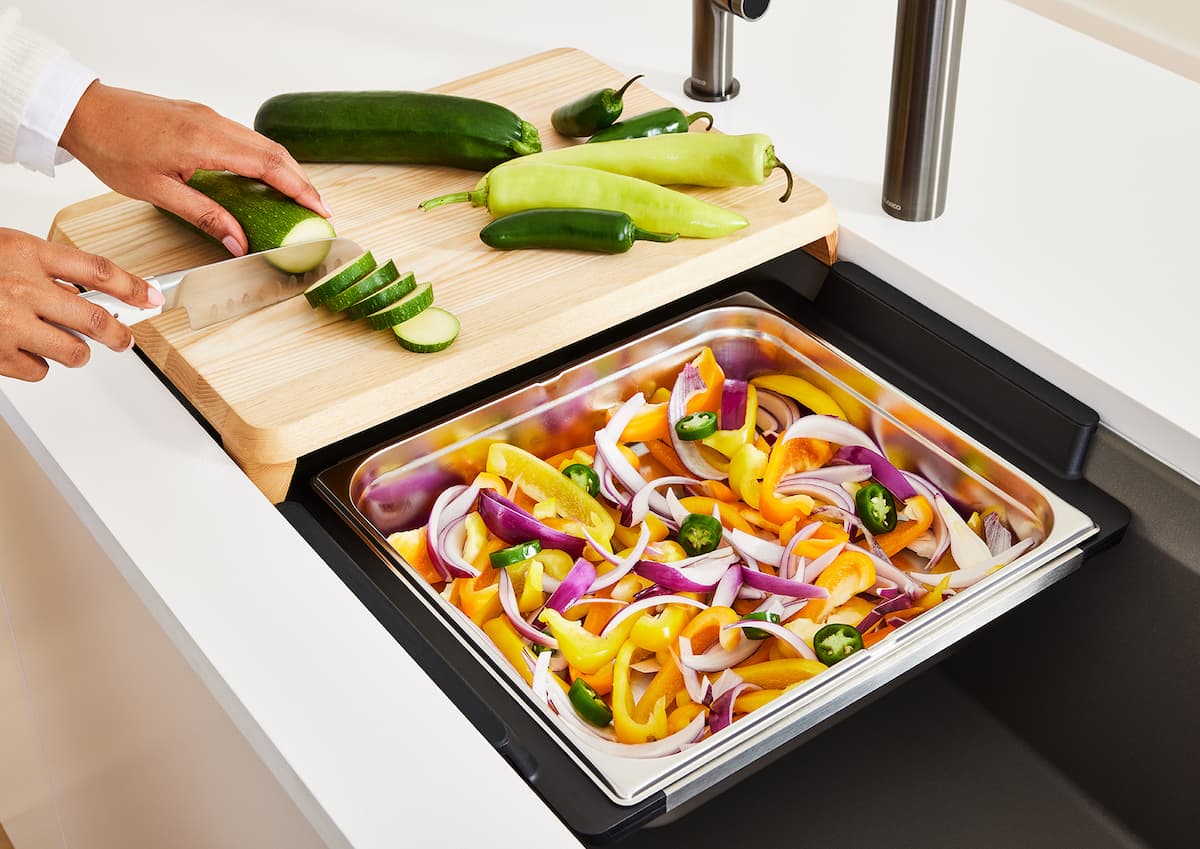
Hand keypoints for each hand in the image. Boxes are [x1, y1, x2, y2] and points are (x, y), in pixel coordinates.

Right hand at [0, 228, 161, 381]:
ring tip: (64, 345)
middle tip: (123, 340)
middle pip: (95, 319)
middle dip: (118, 335)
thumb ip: (46, 268)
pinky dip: (37, 365)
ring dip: (76, 353)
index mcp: (27, 253)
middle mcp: (22, 288)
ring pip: (74, 352)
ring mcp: (9, 323)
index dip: (133, 286)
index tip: (152, 297)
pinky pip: (39, 370)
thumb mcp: (8, 250)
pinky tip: (21, 350)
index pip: (98, 271)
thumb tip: (90, 292)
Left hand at [59, 82, 330, 257]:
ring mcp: (208, 116)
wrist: (83, 111)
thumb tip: (237, 241)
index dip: (299, 189)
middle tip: (318, 210)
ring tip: (299, 198)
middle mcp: (212, 122)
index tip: (319, 210)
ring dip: (286, 169)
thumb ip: (204, 215)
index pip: (268, 165)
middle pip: (274, 152)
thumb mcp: (157, 191)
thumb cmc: (111, 147)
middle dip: (302, 181)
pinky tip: (266, 178)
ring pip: (262, 143)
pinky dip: (265, 159)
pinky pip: (245, 138)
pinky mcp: (201, 115)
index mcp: (204, 141)